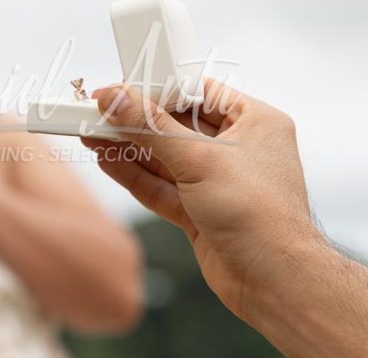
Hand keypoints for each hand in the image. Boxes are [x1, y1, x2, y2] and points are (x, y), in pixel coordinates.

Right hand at [82, 78, 323, 324]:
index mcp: (255, 122)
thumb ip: (151, 127)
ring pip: (165, 158)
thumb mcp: (199, 159)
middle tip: (99, 110)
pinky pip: (162, 186)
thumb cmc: (259, 214)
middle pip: (177, 126)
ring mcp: (218, 182)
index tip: (125, 85)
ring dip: (129, 147)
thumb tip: (116, 98)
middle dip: (136, 121)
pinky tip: (107, 160)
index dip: (160, 89)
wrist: (274, 282)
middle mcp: (239, 148)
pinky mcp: (200, 210)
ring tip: (92, 132)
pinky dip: (135, 174)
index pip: (199, 93)